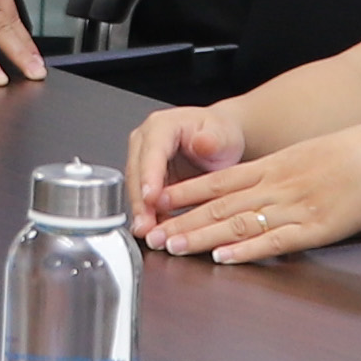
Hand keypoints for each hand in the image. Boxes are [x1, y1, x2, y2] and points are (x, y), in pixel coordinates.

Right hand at [121, 103, 254, 240]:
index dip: (149, 176)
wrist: (220, 141)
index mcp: (162, 126)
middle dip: (141, 201)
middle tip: (146, 225)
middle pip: (137, 173)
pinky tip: (156, 232)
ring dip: (142, 212)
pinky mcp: (145, 178)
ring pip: (136, 189)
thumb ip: (213, 140)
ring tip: (150, 234)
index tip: (149, 197)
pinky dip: (149, 216)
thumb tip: (202, 142)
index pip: (151, 152)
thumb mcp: (224, 136)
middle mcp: (146, 141)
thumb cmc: (220, 136)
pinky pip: (143, 199)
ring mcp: (143, 160)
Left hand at [142, 118, 360, 264]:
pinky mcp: (318, 226)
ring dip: (203, 237)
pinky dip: (247, 250)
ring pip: (239, 223)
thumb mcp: (314, 156)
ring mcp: (297, 205)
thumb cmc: (359, 151)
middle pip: (221, 204)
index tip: (161, 201)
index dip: (188, 192)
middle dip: (184, 220)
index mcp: (278, 165)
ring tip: (174, 247)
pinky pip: (276, 241)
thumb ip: (287, 174)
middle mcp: (279, 184)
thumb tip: (265, 190)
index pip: (221, 180)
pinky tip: (224, 258)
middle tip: (154, 234)